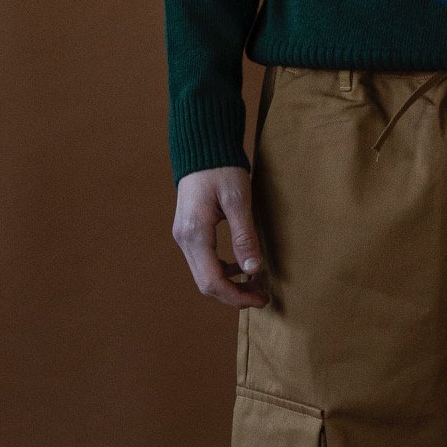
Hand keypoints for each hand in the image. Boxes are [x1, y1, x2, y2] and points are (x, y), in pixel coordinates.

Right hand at [172, 164, 270, 306]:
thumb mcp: (238, 200)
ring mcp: (184, 237)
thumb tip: (254, 269)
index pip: (213, 281)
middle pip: (206, 284)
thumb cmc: (221, 169)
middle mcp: (184, 240)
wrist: (202, 148)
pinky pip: (203, 262)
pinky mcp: (189, 232)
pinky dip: (223, 270)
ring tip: (256, 281)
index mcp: (195, 233)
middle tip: (262, 295)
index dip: (237, 296)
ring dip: (229, 284)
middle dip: (235, 295)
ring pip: (204, 275)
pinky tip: (242, 265)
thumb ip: (245, 236)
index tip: (262, 299)